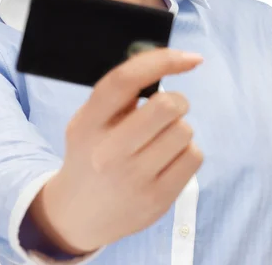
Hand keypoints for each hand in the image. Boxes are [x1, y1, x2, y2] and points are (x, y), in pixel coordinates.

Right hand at [29, 48, 203, 254]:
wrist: (78, 214)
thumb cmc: (90, 154)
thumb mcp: (88, 120)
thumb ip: (118, 95)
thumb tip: (160, 61)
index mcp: (89, 123)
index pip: (125, 80)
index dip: (161, 61)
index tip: (188, 58)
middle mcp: (109, 151)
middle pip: (166, 105)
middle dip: (176, 101)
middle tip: (168, 110)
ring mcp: (135, 178)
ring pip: (184, 130)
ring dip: (180, 128)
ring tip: (162, 139)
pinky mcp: (157, 199)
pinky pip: (194, 157)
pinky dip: (187, 151)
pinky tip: (168, 159)